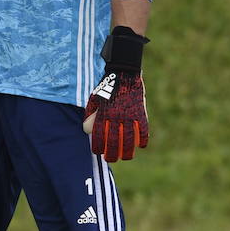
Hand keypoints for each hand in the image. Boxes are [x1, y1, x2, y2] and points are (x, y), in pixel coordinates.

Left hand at [83, 26, 149, 160]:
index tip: (98, 153)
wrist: (124, 70)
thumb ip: (90, 114)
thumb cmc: (106, 86)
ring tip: (126, 157)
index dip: (98, 147)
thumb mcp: (94, 99)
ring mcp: (129, 115)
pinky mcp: (140, 112)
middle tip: (111, 159)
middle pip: (114, 141)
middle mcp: (116, 116)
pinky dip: (143, 139)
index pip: (99, 136)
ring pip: (129, 139)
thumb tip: (86, 130)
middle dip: (112, 154)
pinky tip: (141, 145)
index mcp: (103, 113)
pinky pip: (143, 129)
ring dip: (128, 151)